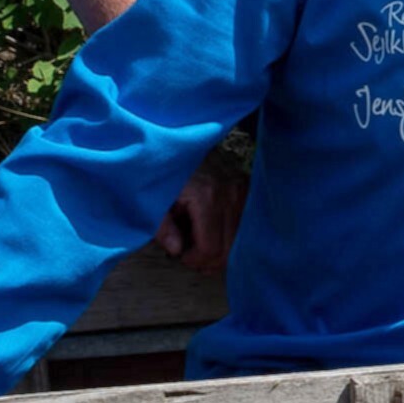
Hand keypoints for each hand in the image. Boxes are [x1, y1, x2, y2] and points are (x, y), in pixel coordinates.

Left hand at [157, 159, 245, 274]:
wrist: (184, 142)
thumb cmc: (168, 171)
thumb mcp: (155, 198)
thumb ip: (162, 226)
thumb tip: (175, 251)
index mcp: (206, 198)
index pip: (211, 247)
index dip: (195, 260)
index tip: (181, 257)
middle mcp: (230, 196)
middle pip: (229, 249)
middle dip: (208, 261)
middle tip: (191, 257)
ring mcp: (242, 194)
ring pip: (240, 241)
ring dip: (221, 250)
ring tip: (201, 248)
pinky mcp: (247, 192)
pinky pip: (244, 227)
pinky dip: (231, 237)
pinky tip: (216, 235)